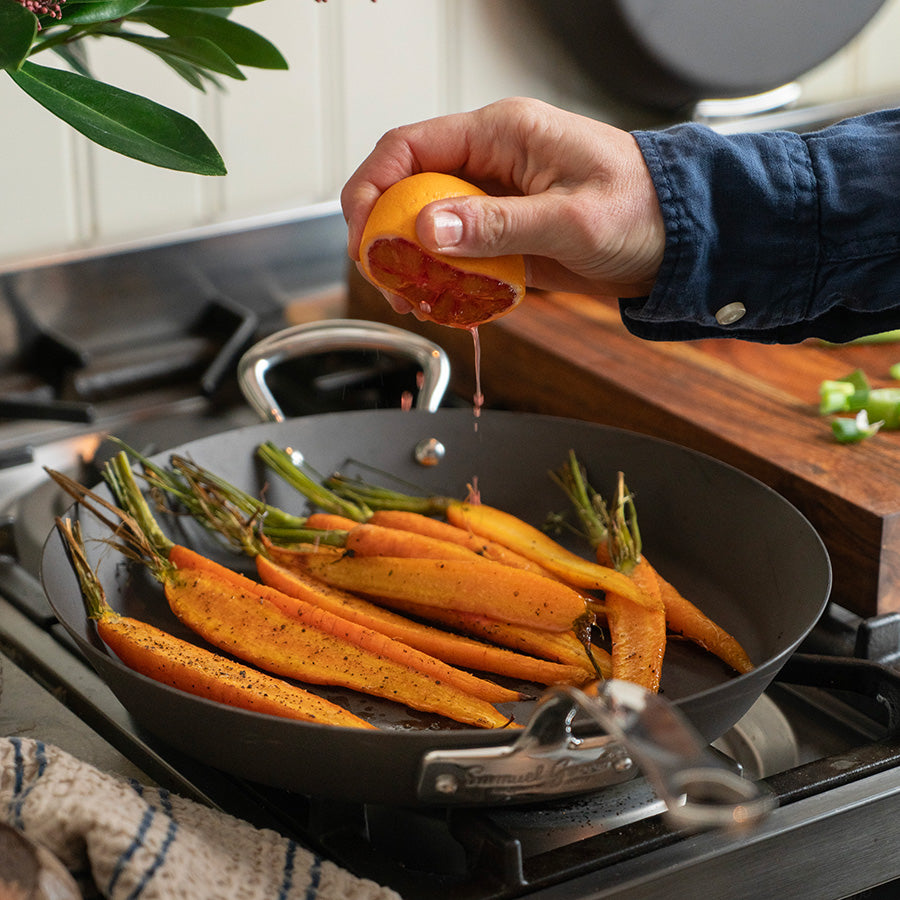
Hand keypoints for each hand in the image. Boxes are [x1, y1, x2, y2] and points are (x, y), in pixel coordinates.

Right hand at [341, 97, 664, 300]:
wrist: (681, 240)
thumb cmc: (644, 209)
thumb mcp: (572, 219)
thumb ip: (498, 224)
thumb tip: (427, 231)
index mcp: (502, 134)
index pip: (409, 149)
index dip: (372, 190)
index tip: (362, 239)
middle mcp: (491, 163)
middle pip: (408, 191)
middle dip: (385, 237)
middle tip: (387, 283)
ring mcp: (496, 202)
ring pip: (427, 228)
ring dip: (412, 265)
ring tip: (413, 301)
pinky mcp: (505, 236)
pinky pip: (458, 255)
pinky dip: (443, 280)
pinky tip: (445, 303)